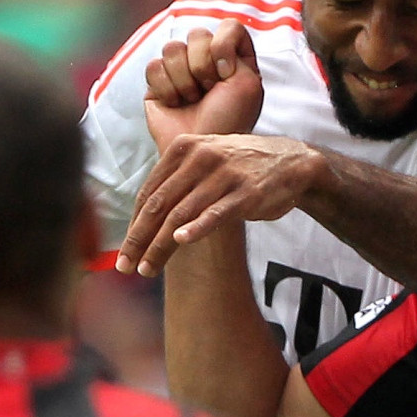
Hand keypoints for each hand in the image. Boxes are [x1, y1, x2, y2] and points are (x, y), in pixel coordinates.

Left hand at [116, 134, 328, 276]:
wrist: (293, 162)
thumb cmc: (244, 166)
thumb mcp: (207, 160)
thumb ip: (178, 180)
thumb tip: (144, 217)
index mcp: (185, 148)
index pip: (149, 192)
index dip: (133, 224)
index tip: (124, 252)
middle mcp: (201, 157)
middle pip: (159, 205)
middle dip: (138, 239)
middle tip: (125, 266)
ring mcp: (225, 174)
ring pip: (181, 214)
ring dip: (159, 245)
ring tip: (147, 268)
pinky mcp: (247, 192)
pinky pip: (216, 212)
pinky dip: (197, 228)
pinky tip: (181, 241)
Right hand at [144, 19, 263, 150]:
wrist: (201, 148)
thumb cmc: (230, 119)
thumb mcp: (249, 83)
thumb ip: (236, 48)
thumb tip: (208, 41)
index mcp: (235, 59)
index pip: (228, 27)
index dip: (223, 44)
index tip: (225, 72)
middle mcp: (208, 61)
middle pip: (197, 34)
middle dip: (203, 66)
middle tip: (209, 91)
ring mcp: (181, 71)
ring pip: (172, 48)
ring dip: (185, 80)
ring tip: (193, 100)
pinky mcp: (157, 84)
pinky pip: (153, 66)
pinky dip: (166, 88)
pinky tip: (176, 104)